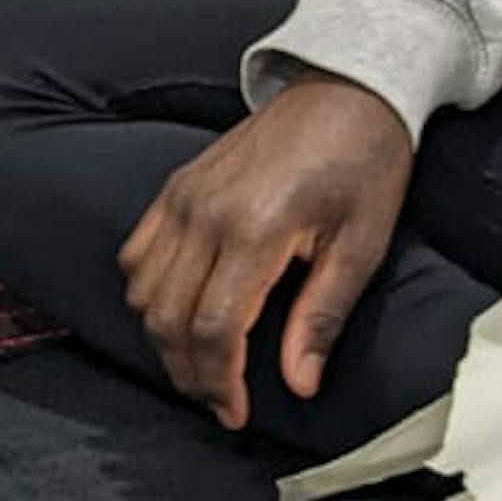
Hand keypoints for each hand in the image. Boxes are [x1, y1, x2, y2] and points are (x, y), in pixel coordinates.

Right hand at [116, 69, 411, 429]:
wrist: (346, 87)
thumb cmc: (365, 162)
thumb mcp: (362, 243)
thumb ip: (321, 316)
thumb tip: (298, 383)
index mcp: (256, 228)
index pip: (213, 328)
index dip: (218, 381)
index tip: (234, 413)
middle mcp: (204, 214)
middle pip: (168, 319)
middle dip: (188, 372)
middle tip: (217, 401)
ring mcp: (180, 198)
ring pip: (143, 294)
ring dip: (164, 339)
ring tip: (201, 363)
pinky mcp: (173, 189)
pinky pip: (136, 257)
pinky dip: (148, 296)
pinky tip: (180, 312)